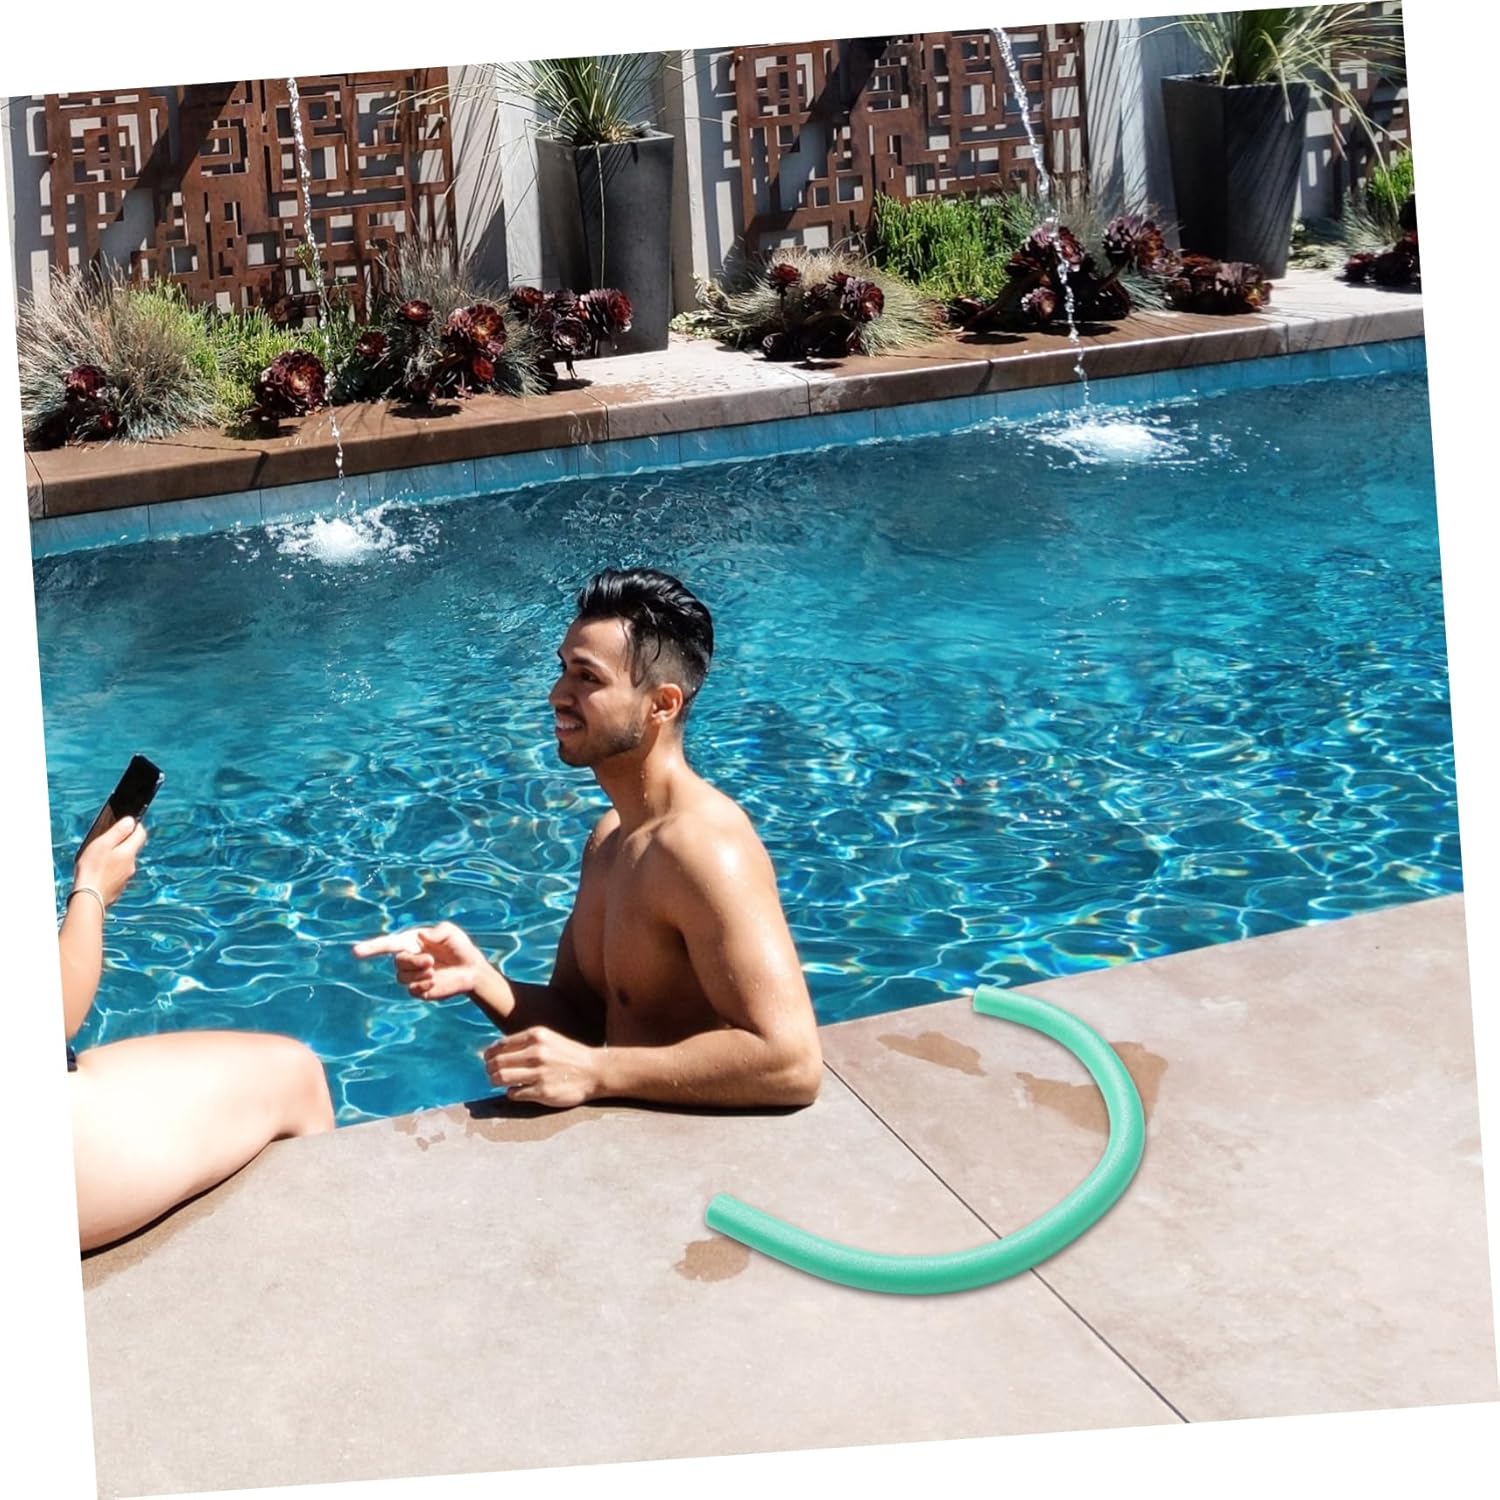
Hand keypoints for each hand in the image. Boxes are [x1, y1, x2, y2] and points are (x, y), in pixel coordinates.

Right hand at [74, 816, 145, 907]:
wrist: (90, 899)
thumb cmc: (93, 870)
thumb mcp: (103, 844)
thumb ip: (118, 832)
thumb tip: (131, 821)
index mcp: (129, 852)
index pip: (141, 834)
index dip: (135, 825)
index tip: (127, 822)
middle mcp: (132, 865)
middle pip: (132, 848)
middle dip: (124, 841)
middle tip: (108, 838)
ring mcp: (126, 877)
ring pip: (125, 861)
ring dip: (116, 856)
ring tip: (99, 856)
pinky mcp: (118, 887)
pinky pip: (118, 873)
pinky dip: (111, 869)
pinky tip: (99, 871)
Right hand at [352, 920, 489, 1000]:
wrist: (472, 970)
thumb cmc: (460, 947)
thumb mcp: (450, 932)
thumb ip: (436, 931)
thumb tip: (421, 937)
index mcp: (411, 942)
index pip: (387, 945)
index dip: (371, 948)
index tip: (355, 952)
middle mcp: (408, 958)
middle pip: (397, 962)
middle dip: (413, 962)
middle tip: (431, 961)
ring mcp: (412, 975)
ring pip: (402, 976)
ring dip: (419, 974)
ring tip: (435, 971)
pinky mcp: (419, 990)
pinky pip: (411, 990)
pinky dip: (423, 986)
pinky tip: (435, 982)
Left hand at [483, 1027, 602, 1108]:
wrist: (595, 1071)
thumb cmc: (569, 1055)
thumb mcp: (549, 1039)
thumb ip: (525, 1043)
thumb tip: (495, 1050)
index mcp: (537, 1036)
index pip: (500, 1045)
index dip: (489, 1054)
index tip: (488, 1060)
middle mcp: (537, 1052)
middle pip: (497, 1062)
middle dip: (490, 1069)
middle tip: (491, 1073)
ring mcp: (539, 1073)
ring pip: (501, 1078)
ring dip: (496, 1081)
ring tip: (499, 1083)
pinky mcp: (543, 1092)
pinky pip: (514, 1093)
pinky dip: (511, 1093)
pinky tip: (518, 1091)